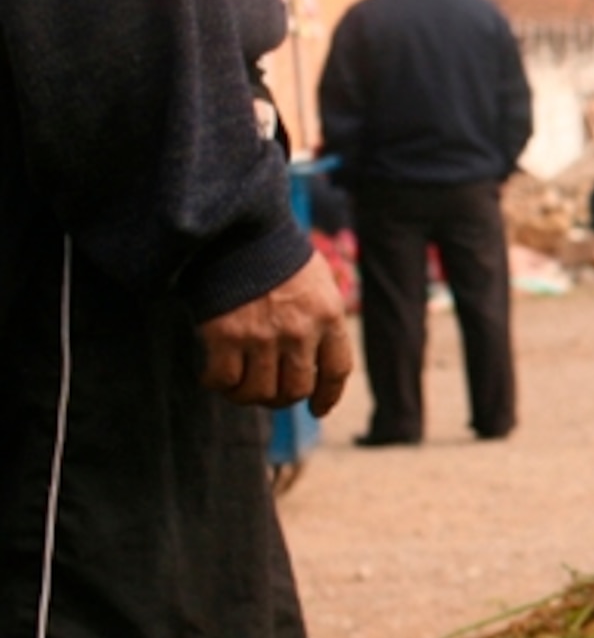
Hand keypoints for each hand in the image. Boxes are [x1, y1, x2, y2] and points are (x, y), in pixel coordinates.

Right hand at [199, 252, 353, 415]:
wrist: (236, 229)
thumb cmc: (275, 254)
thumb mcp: (316, 281)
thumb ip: (320, 317)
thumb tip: (316, 357)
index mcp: (328, 315)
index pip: (336, 370)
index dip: (328, 395)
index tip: (318, 409)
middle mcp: (300, 331)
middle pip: (297, 389)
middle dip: (282, 398)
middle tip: (267, 393)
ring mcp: (262, 336)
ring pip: (259, 392)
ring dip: (247, 396)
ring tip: (238, 387)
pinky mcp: (225, 335)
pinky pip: (223, 380)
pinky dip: (217, 384)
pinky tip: (212, 376)